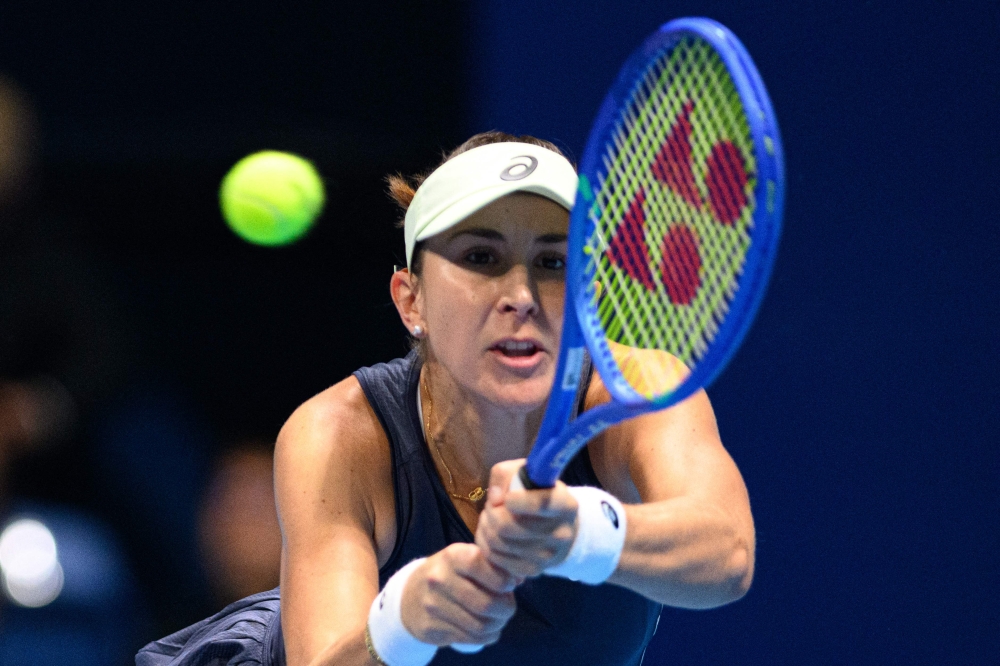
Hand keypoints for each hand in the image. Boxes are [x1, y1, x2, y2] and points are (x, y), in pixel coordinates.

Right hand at [399, 543, 516, 646]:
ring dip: (498, 625)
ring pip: (481, 625)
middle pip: (486, 603)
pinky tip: (488, 630)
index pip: (482, 565)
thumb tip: (519, 578)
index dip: (503, 579)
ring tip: (499, 619)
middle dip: (506, 608)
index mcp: (452, 556)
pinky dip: (487, 637)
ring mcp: (433, 606)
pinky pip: (471, 639)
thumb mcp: (466, 560)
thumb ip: (493, 566)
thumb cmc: (449, 574)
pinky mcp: (431, 628)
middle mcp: (439, 579)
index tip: (509, 584)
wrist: (408, 596)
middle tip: (508, 607)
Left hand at [474, 459, 578, 578]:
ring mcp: (548, 556)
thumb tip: (495, 497)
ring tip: (491, 519)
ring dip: (486, 528)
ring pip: (497, 543)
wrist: (557, 527)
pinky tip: (493, 535)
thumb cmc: (537, 494)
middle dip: (490, 513)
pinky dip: (487, 546)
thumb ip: (506, 475)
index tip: (507, 497)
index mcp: (565, 504)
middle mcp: (561, 533)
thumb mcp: (526, 474)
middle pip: (507, 526)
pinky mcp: (534, 570)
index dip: (516, 501)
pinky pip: (496, 559)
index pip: (540, 504)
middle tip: (491, 507)